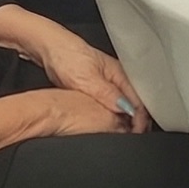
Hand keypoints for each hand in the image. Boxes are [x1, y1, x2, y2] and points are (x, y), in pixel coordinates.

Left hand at [33, 32, 151, 132]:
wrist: (48, 48)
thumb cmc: (67, 56)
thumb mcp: (86, 78)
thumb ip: (107, 94)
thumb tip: (125, 109)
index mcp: (119, 73)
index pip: (138, 100)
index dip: (140, 119)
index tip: (136, 134)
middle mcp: (116, 78)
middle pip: (134, 103)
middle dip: (136, 121)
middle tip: (132, 138)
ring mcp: (107, 83)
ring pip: (123, 105)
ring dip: (126, 120)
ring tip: (123, 135)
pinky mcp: (96, 88)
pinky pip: (111, 104)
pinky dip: (114, 115)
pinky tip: (109, 124)